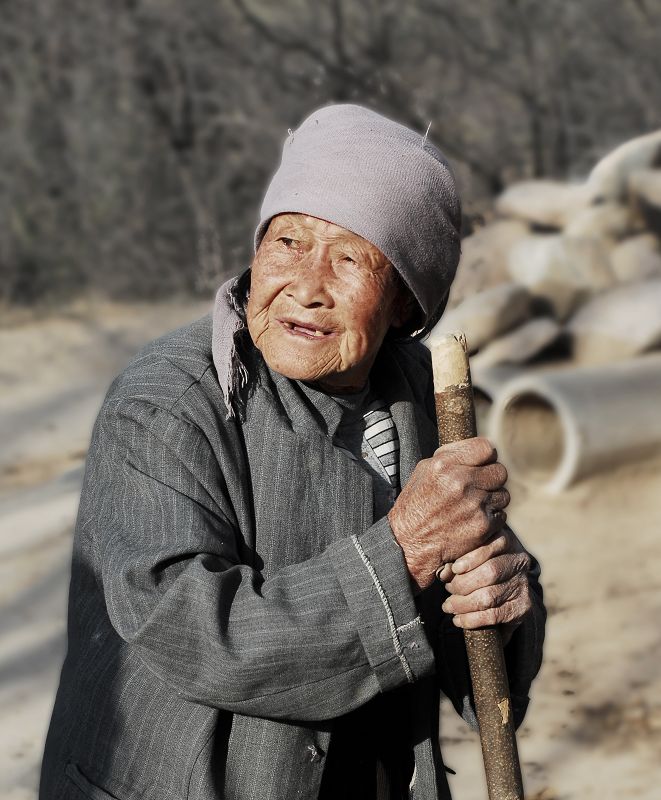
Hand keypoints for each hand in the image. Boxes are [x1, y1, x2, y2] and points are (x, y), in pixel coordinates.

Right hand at [388, 437, 509, 591]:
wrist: (409, 544)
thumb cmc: (416, 504)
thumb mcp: (424, 471)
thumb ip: (452, 457)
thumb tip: (478, 450)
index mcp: (444, 464)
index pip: (487, 448)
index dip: (486, 457)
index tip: (481, 464)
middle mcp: (461, 482)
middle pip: (500, 471)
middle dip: (491, 479)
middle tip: (479, 487)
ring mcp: (474, 504)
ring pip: (503, 494)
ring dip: (493, 500)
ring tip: (474, 506)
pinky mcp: (483, 525)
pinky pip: (501, 515)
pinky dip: (491, 519)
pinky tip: (474, 521)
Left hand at [437, 528, 532, 643]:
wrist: (502, 591)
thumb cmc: (476, 568)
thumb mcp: (468, 558)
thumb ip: (457, 562)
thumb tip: (444, 573)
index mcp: (505, 542)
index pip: (490, 547)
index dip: (471, 558)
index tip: (455, 568)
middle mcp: (518, 561)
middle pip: (490, 572)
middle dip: (463, 584)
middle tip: (448, 590)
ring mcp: (522, 585)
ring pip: (489, 596)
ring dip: (463, 604)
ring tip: (448, 606)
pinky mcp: (523, 607)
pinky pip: (493, 615)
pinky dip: (471, 619)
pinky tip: (458, 619)